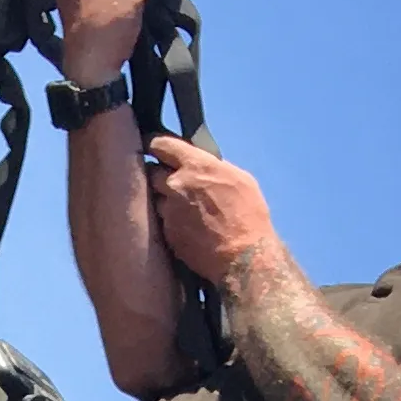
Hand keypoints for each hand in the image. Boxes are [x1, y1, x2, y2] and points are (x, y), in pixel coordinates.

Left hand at [143, 134, 278, 288]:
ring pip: (155, 199)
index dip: (155, 146)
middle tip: (172, 184)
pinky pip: (162, 222)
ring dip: (164, 202)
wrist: (243, 256)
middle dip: (159, 176)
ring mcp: (169, 211)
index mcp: (196, 165)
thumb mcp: (239, 179)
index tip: (154, 149)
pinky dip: (170, 222)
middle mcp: (176, 185)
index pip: (161, 144)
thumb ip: (214, 168)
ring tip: (183, 210)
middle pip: (151, 172)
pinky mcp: (167, 234)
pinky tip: (187, 228)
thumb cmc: (249, 215)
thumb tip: (202, 165)